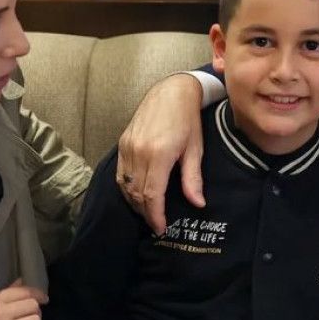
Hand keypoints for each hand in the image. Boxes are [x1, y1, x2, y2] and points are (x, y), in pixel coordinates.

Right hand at [117, 73, 205, 233]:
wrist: (171, 91)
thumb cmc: (188, 119)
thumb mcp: (195, 149)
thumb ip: (193, 178)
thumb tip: (198, 204)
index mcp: (160, 153)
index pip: (152, 194)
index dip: (156, 215)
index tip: (161, 228)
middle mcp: (139, 151)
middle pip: (137, 193)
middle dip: (146, 213)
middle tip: (157, 224)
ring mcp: (128, 146)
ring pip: (125, 185)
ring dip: (134, 203)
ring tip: (148, 212)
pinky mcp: (122, 142)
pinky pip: (120, 173)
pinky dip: (126, 188)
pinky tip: (136, 195)